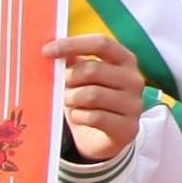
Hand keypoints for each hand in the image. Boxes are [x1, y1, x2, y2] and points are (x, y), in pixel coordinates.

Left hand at [46, 32, 144, 162]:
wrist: (102, 138)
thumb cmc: (90, 102)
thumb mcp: (81, 79)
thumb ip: (72, 62)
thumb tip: (53, 48)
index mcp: (125, 60)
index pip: (102, 44)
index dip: (73, 44)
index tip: (47, 51)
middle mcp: (134, 79)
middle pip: (93, 70)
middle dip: (69, 79)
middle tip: (62, 87)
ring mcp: (134, 104)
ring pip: (91, 95)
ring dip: (72, 100)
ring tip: (71, 103)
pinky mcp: (128, 127)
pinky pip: (94, 117)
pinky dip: (79, 117)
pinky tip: (80, 118)